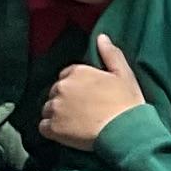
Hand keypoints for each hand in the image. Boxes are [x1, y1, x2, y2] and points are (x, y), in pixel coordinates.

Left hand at [42, 34, 147, 148]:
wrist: (125, 132)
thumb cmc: (127, 103)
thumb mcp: (124, 74)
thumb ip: (111, 54)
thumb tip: (101, 37)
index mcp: (78, 72)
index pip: (67, 76)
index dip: (76, 87)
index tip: (86, 97)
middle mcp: (62, 87)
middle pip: (56, 92)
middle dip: (65, 100)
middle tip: (82, 111)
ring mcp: (56, 107)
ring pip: (48, 109)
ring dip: (57, 115)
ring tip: (74, 123)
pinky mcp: (53, 127)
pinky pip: (44, 127)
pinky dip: (52, 130)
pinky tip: (66, 133)